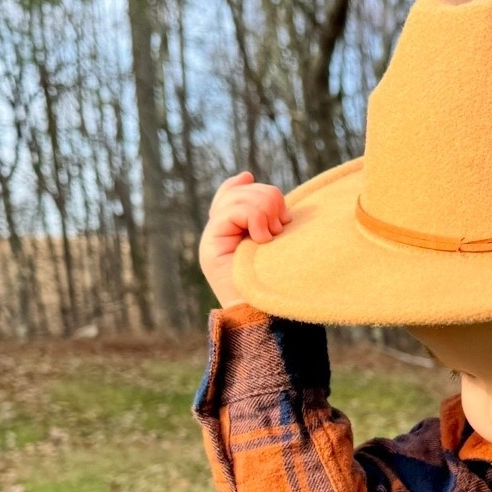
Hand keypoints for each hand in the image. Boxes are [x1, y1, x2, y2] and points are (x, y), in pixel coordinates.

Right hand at [198, 171, 290, 305]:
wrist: (271, 316)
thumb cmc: (282, 283)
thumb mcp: (277, 240)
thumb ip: (265, 214)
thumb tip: (246, 175)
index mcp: (233, 234)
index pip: (230, 195)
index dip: (243, 186)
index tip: (251, 179)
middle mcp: (218, 236)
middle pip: (239, 192)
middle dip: (267, 200)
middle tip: (279, 227)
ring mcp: (212, 241)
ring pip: (238, 197)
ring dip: (264, 210)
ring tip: (273, 236)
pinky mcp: (210, 247)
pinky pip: (233, 210)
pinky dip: (255, 218)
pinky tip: (263, 239)